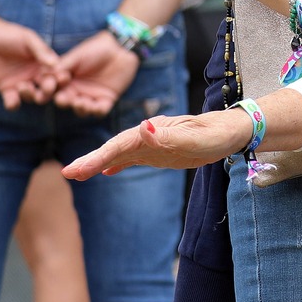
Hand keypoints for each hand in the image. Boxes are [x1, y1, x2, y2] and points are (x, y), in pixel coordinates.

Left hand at [0, 19, 61, 108]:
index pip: (56, 73)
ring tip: (22, 86)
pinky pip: (12, 101)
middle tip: (46, 89)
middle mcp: (34, 75)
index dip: (60, 77)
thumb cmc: (9, 34)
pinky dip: (13, 104)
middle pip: (46, 89)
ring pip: (31, 96)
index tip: (62, 78)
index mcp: (44, 63)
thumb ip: (41, 51)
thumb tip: (56, 64)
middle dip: (48, 91)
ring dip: (30, 95)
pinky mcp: (6, 89)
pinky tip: (12, 101)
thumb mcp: (28, 39)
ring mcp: (20, 83)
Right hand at [53, 32, 139, 117]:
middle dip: (63, 102)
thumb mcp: (76, 56)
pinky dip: (97, 111)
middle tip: (62, 99)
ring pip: (81, 109)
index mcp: (65, 81)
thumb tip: (43, 74)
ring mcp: (90, 97)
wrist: (119, 48)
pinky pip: (100, 110)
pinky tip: (96, 107)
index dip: (48, 91)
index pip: (53, 89)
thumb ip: (62, 65)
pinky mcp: (106, 100)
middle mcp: (76, 91)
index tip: (47, 89)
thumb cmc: (95, 49)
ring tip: (81, 102)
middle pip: (65, 102)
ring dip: (80, 108)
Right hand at [64, 109, 253, 179]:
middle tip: (67, 173)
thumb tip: (142, 128)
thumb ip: (169, 135)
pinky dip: (116, 165)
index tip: (76, 169)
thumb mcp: (197, 137)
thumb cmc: (218, 133)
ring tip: (76, 174)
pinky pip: (132, 159)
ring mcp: (153, 144)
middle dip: (91, 161)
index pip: (120, 144)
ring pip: (120, 154)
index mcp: (155, 130)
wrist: (234, 132)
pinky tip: (107, 173)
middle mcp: (150, 135)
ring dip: (98, 163)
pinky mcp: (160, 153)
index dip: (97, 157)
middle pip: (115, 148)